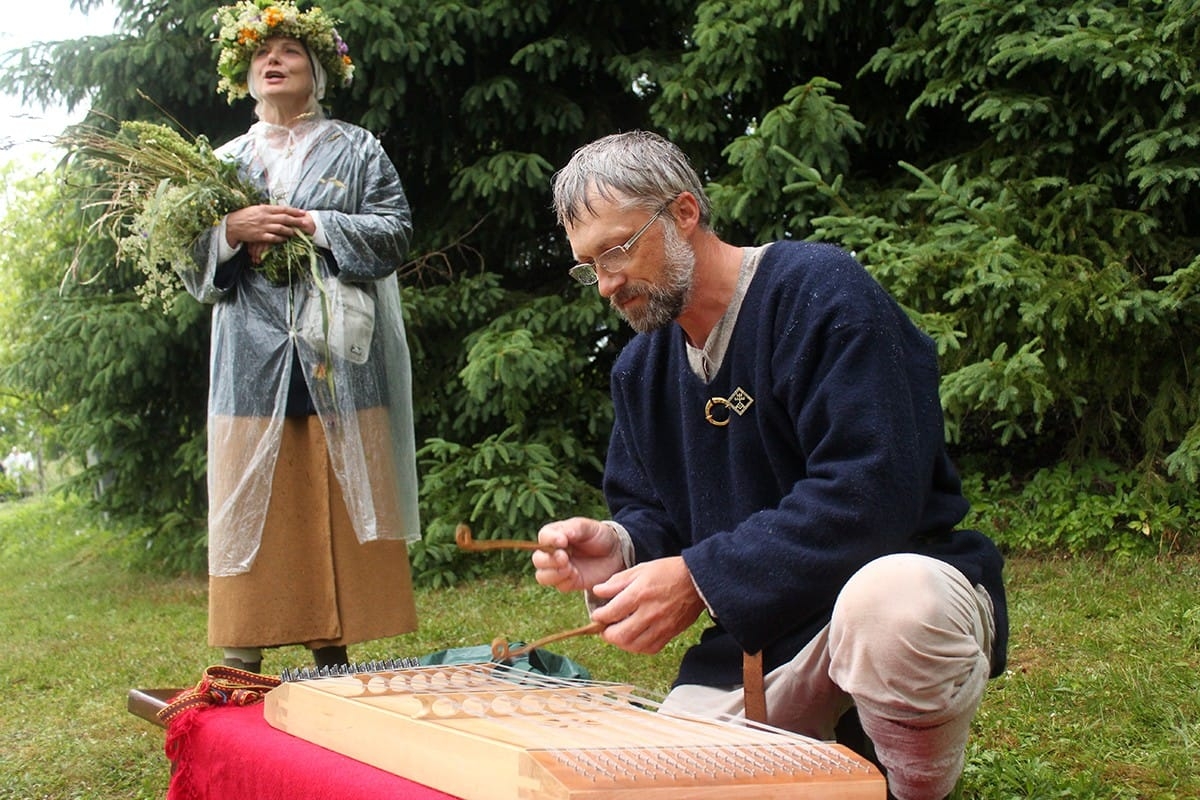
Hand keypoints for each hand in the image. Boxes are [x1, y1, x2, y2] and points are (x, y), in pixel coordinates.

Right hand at [224, 204, 314, 248]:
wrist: (232, 225)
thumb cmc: (244, 216)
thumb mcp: (256, 209)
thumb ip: (267, 209)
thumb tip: (278, 209)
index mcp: (265, 209)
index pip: (283, 209)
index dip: (294, 211)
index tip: (303, 212)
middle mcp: (265, 217)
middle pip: (284, 218)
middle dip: (296, 221)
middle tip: (305, 222)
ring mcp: (263, 227)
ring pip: (280, 228)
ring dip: (290, 231)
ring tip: (297, 232)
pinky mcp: (260, 236)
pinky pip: (273, 238)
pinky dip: (280, 239)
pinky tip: (285, 239)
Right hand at [532, 517, 624, 592]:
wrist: (615, 553)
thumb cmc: (599, 536)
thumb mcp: (588, 527)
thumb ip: (574, 528)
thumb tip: (561, 536)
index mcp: (554, 535)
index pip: (543, 537)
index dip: (549, 540)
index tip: (562, 541)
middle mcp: (552, 553)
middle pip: (538, 560)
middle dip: (549, 560)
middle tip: (564, 558)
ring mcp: (558, 569)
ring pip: (542, 576)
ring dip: (554, 573)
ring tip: (570, 568)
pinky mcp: (568, 582)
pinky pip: (559, 586)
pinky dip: (566, 581)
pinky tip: (576, 575)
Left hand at [589, 557, 704, 654]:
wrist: (697, 580)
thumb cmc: (669, 572)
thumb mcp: (640, 569)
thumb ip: (617, 582)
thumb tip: (598, 591)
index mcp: (639, 594)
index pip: (611, 613)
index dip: (599, 616)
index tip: (597, 615)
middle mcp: (649, 613)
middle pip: (620, 635)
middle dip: (607, 634)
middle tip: (604, 628)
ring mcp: (661, 626)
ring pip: (633, 646)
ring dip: (621, 643)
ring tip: (618, 634)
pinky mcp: (670, 633)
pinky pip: (649, 649)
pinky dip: (638, 647)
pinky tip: (635, 638)